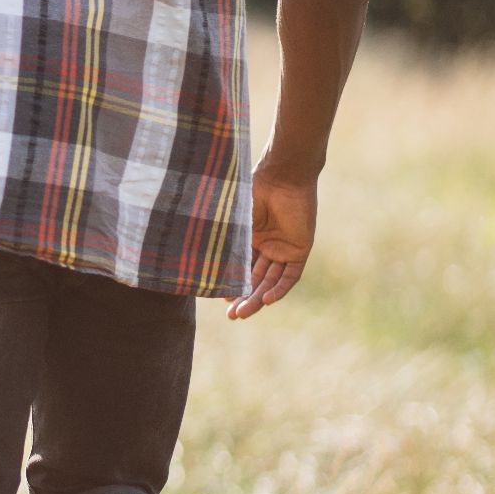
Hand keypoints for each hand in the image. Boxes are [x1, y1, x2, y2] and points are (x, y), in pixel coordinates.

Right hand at [226, 163, 317, 319]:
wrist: (281, 177)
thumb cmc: (253, 191)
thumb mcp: (231, 220)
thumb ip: (222, 239)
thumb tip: (195, 260)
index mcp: (248, 237)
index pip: (239, 267)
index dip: (230, 283)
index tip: (217, 296)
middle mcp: (266, 245)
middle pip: (255, 278)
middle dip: (243, 298)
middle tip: (231, 316)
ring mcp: (283, 248)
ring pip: (270, 280)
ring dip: (258, 298)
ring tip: (242, 313)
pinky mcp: (300, 249)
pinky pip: (289, 275)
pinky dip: (279, 289)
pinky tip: (266, 300)